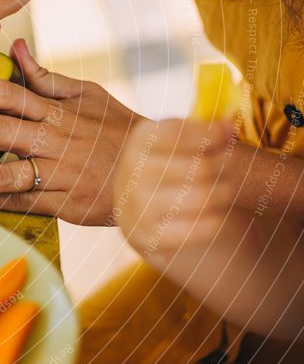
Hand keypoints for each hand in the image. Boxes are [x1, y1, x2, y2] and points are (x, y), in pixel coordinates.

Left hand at [0, 39, 145, 224]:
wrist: (157, 174)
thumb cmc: (119, 131)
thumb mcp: (88, 95)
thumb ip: (47, 76)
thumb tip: (16, 47)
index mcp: (55, 108)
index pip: (4, 92)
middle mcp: (51, 137)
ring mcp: (55, 171)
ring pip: (1, 175)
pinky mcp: (59, 202)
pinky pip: (16, 204)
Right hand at [114, 118, 235, 253]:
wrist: (138, 213)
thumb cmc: (167, 169)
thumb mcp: (178, 142)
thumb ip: (204, 131)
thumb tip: (230, 126)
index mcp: (140, 141)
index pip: (179, 132)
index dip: (211, 133)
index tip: (228, 134)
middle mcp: (132, 171)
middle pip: (200, 167)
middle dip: (225, 166)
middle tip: (231, 167)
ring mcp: (137, 206)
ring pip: (203, 197)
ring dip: (225, 193)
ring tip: (227, 189)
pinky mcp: (148, 237)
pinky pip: (200, 228)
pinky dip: (216, 220)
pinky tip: (215, 213)